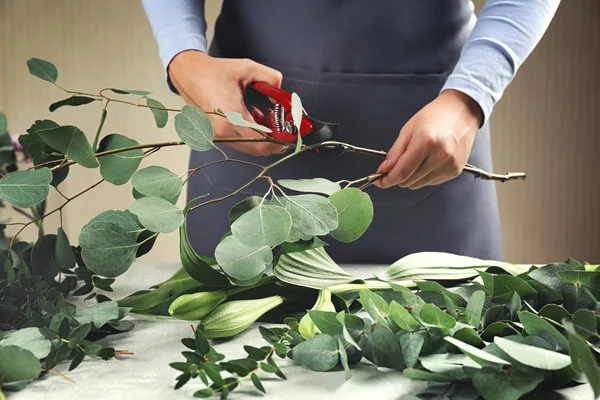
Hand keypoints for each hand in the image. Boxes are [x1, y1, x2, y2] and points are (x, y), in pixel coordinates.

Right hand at [168, 50, 285, 155]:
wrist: (188, 73)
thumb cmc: (215, 71)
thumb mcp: (248, 67)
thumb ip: (272, 78)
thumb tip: (282, 94)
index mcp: (231, 117)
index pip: (263, 141)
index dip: (281, 139)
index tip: (292, 132)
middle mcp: (223, 132)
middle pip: (258, 149)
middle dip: (275, 139)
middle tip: (284, 124)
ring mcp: (217, 136)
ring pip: (250, 147)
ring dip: (264, 136)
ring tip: (267, 115)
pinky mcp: (215, 136)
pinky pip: (240, 142)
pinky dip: (252, 135)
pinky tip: (255, 117)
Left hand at [374, 89, 482, 189]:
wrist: (462, 112)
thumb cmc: (434, 116)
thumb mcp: (408, 129)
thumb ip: (395, 152)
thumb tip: (384, 170)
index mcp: (426, 142)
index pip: (402, 172)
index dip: (387, 180)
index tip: (378, 181)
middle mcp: (440, 156)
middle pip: (409, 181)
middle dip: (397, 176)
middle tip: (395, 166)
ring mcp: (449, 165)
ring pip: (419, 184)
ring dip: (411, 177)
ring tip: (416, 158)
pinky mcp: (455, 171)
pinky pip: (431, 182)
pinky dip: (424, 176)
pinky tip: (428, 161)